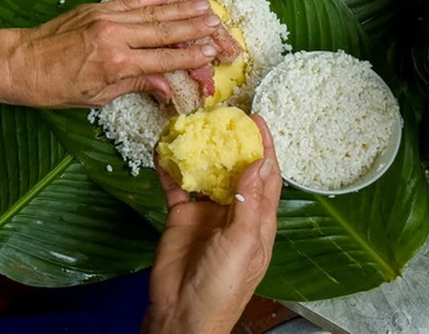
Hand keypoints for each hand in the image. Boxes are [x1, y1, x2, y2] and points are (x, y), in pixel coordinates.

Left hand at [0, 0, 223, 107]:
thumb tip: (169, 87)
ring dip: (184, 9)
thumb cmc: (53, 87)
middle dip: (198, 30)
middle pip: (166, 31)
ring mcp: (107, 17)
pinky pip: (132, 0)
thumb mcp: (96, 97)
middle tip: (222, 29)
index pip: (165, 59)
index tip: (215, 53)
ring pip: (154, 12)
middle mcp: (115, 35)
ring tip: (209, 7)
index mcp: (116, 63)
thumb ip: (135, 85)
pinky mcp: (98, 7)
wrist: (17, 61)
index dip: (193, 57)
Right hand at [143, 115, 281, 333]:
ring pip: (206, 172)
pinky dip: (170, 167)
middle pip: (237, 168)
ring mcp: (207, 212)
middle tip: (223, 115)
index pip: (266, 175)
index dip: (265, 147)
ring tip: (194, 124)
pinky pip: (177, 185)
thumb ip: (249, 202)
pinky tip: (162, 149)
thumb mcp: (242, 243)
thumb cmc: (222, 287)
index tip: (258, 119)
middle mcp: (235, 211)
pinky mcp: (182, 215)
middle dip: (231, 142)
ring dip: (201, 150)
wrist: (182, 314)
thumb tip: (259, 162)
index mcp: (258, 219)